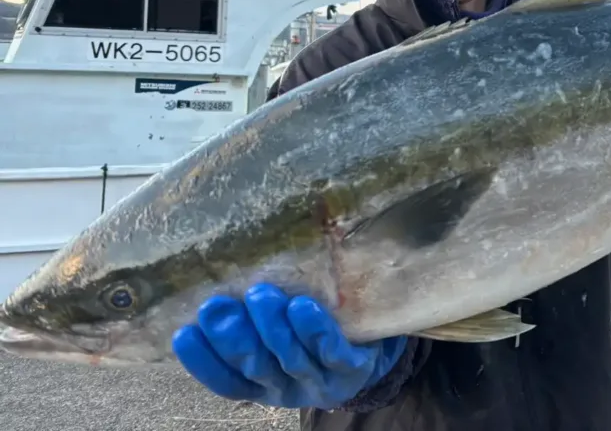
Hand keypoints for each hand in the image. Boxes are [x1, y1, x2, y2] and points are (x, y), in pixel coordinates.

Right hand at [171, 283, 407, 409]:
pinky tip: (301, 307)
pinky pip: (332, 351)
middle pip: (255, 367)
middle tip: (216, 306)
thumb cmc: (312, 333)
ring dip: (273, 328)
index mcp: (261, 384)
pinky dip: (315, 330)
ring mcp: (318, 380)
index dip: (203, 361)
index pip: (225, 380)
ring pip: (290, 358)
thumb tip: (212, 280)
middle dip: (233, 337)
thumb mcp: (276, 333)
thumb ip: (249, 318)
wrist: (372, 348)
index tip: (183, 332)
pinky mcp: (351, 368)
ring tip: (260, 295)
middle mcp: (285, 387)